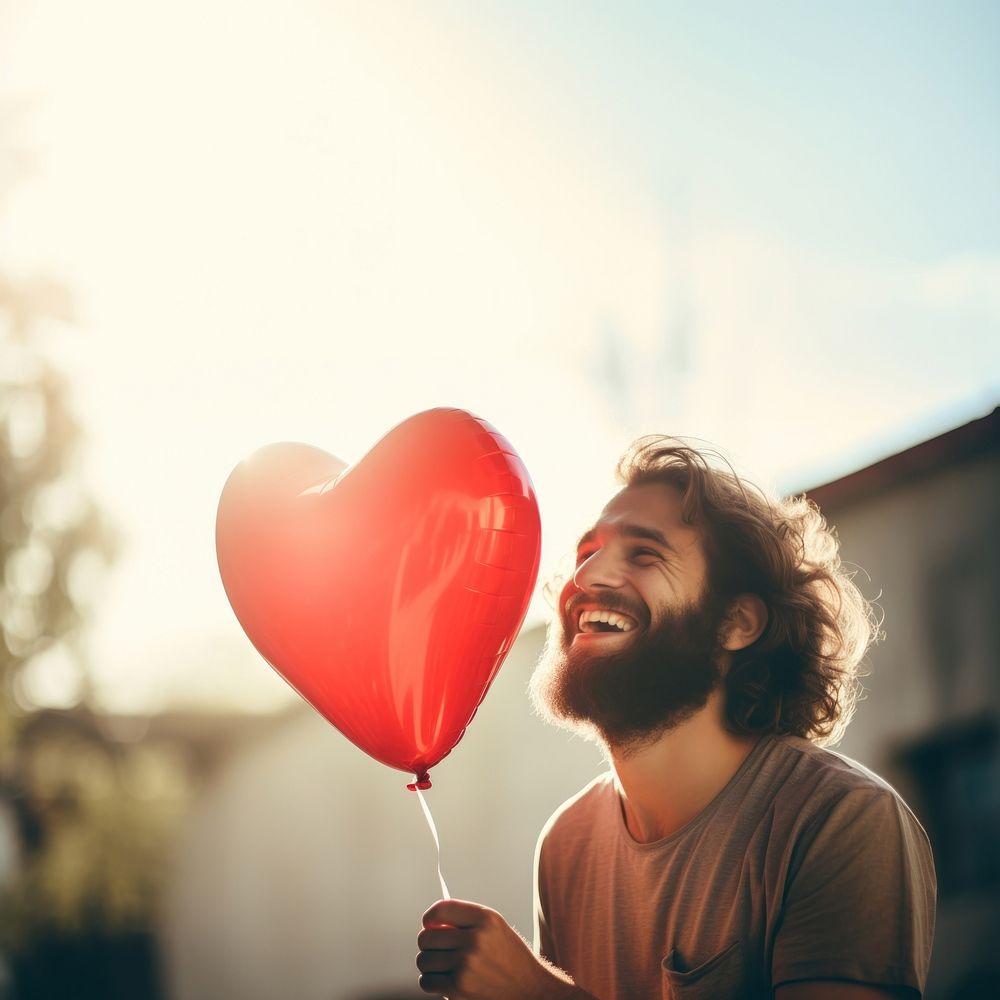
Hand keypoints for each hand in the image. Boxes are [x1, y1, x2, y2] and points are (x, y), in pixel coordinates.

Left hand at [416, 899, 580, 999]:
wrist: (529, 992)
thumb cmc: (510, 959)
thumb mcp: (495, 929)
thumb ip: (466, 921)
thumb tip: (429, 924)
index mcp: (485, 918)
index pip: (441, 910)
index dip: (430, 918)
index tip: (429, 925)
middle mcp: (475, 939)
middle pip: (426, 937)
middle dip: (428, 944)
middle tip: (439, 950)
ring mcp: (466, 964)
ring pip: (423, 960)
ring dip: (430, 965)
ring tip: (445, 967)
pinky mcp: (459, 988)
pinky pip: (426, 981)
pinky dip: (432, 983)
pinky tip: (447, 982)